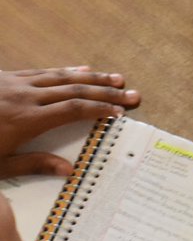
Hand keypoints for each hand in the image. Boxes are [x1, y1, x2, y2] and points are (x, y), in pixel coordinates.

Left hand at [0, 67, 139, 177]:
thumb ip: (31, 165)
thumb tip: (68, 170)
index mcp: (25, 120)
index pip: (72, 110)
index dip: (99, 109)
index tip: (119, 111)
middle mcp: (26, 97)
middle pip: (75, 91)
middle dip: (107, 92)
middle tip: (131, 94)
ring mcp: (16, 83)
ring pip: (63, 77)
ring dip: (93, 78)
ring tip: (117, 79)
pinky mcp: (6, 76)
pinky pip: (42, 71)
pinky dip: (66, 70)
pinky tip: (82, 69)